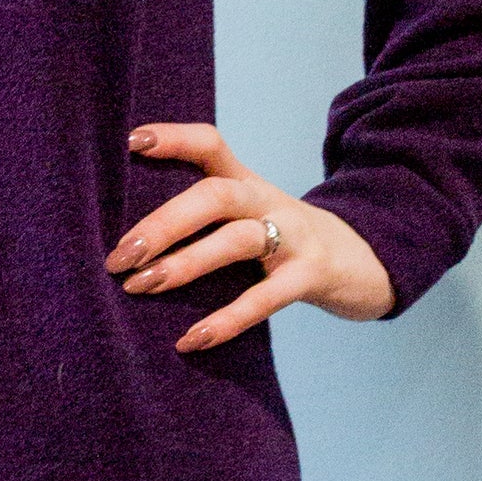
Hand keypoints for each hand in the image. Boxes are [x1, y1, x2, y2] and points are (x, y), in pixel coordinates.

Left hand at [105, 120, 395, 351]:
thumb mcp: (247, 216)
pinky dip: (226, 320)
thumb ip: (202, 218)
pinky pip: (265, 299)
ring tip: (139, 287)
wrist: (362, 261)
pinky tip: (189, 341)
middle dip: (163, 223)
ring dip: (184, 263)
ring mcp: (293, 238)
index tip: (132, 142)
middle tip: (119, 256)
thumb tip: (128, 243)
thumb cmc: (281, 241)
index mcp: (246, 183)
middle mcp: (267, 202)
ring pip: (237, 240)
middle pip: (216, 195)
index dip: (174, 139)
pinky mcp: (310, 276)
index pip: (210, 145)